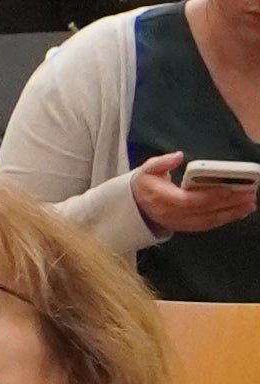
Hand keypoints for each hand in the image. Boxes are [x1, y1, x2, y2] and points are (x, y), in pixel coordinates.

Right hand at [133, 154, 259, 239]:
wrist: (135, 206)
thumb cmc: (145, 184)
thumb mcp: (147, 169)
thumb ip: (162, 162)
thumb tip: (178, 156)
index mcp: (161, 199)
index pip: (188, 201)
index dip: (209, 196)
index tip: (228, 188)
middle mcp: (171, 214)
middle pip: (204, 211)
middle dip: (228, 203)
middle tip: (249, 195)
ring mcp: (179, 223)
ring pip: (208, 221)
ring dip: (231, 213)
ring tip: (249, 204)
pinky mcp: (186, 227)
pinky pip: (208, 225)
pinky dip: (225, 219)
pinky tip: (239, 212)